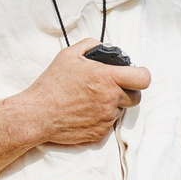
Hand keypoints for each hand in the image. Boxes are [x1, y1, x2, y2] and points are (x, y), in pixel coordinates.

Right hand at [0, 41, 151, 176]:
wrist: (37, 114)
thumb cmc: (52, 84)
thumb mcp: (68, 56)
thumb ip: (90, 46)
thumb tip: (104, 47)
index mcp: (107, 78)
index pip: (143, 78)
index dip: (141, 75)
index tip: (135, 75)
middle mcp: (111, 99)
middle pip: (136, 97)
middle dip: (127, 91)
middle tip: (110, 88)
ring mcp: (107, 118)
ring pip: (121, 110)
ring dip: (112, 105)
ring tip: (89, 100)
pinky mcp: (101, 133)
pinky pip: (109, 124)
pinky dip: (101, 118)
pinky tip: (84, 112)